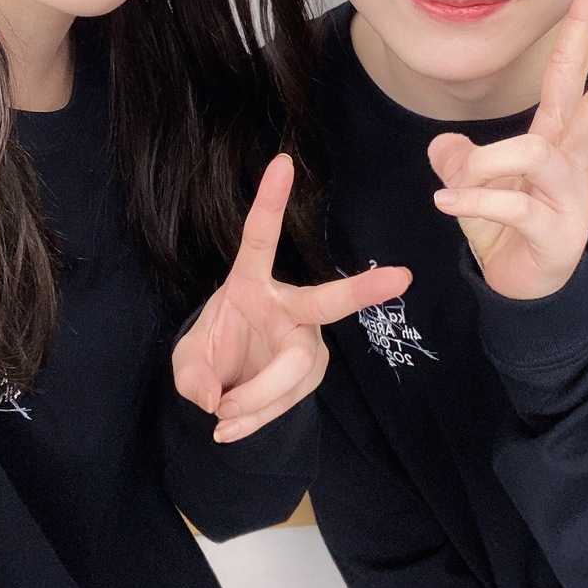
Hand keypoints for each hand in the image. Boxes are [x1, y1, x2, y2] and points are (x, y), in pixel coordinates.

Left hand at [173, 154, 410, 441]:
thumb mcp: (186, 362)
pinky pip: (286, 400)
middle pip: (325, 302)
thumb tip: (215, 398)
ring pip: (293, 371)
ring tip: (221, 414)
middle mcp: (288, 306)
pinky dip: (254, 417)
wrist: (224, 391)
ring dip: (254, 399)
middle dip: (363, 289)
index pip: (260, 238)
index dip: (270, 201)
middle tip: (401, 277)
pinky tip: (231, 426)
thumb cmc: (211, 357)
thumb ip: (192, 376)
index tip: (281, 162)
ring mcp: (305, 340)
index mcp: (250, 283)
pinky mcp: (311, 372)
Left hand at [430, 0, 587, 299]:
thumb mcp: (473, 186)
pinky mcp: (557, 235)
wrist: (515, 291)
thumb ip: (459, 159)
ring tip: (455, 181)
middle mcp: (572, 161)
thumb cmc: (503, 230)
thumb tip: (445, 145)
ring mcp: (570, 198)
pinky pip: (514, 205)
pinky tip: (445, 203)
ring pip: (536, 153)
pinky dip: (473, 200)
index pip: (571, 71)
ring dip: (486, 160)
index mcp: (556, 137)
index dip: (583, 24)